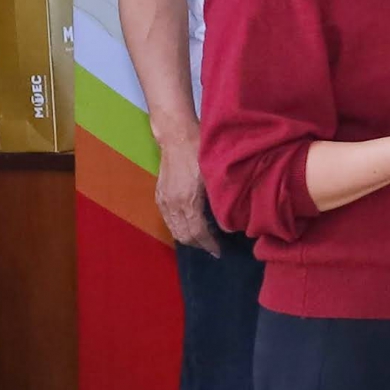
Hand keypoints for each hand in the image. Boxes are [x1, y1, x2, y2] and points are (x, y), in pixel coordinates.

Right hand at [154, 134, 221, 252]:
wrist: (177, 138)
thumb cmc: (200, 153)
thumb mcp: (216, 177)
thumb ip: (221, 202)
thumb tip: (230, 224)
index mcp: (187, 201)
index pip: (198, 233)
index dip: (209, 244)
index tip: (220, 252)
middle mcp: (172, 205)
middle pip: (184, 235)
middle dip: (199, 245)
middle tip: (213, 248)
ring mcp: (163, 201)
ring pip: (174, 229)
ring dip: (188, 238)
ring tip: (203, 241)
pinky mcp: (159, 196)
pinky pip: (168, 220)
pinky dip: (179, 228)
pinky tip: (189, 227)